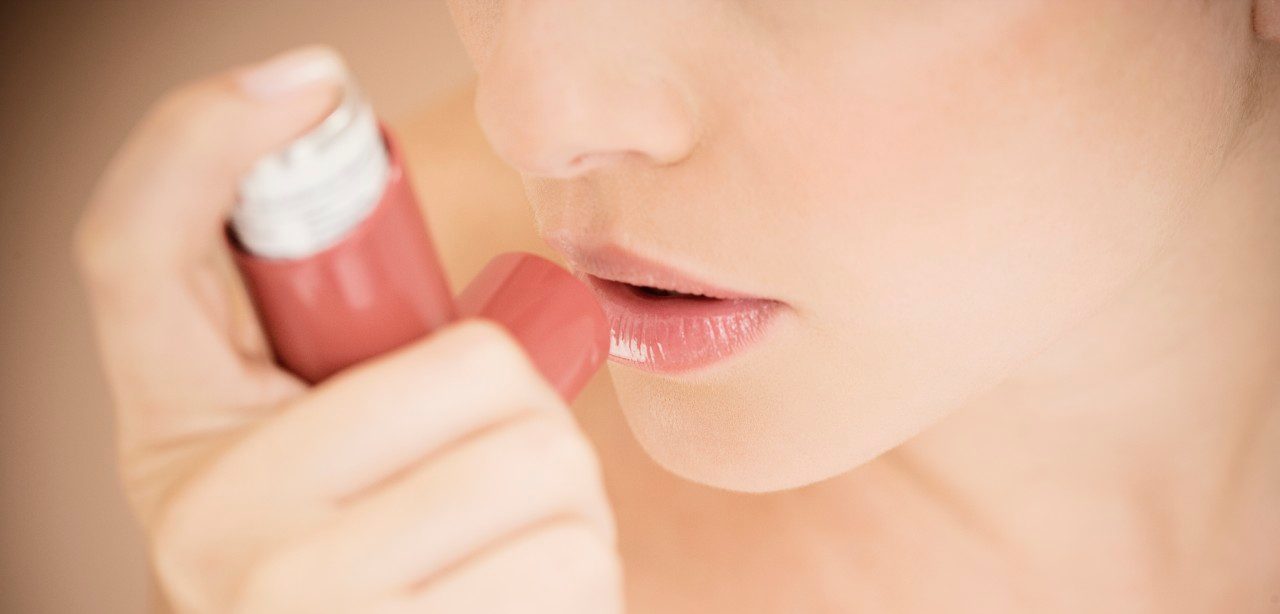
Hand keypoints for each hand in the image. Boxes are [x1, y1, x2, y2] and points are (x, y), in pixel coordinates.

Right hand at [74, 47, 620, 613]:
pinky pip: (575, 570)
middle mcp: (213, 529)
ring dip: (567, 497)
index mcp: (176, 440)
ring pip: (545, 472)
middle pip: (478, 374)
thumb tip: (316, 113)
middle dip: (529, 404)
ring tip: (509, 532)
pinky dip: (583, 574)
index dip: (201, 138)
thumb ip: (324, 343)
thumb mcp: (288, 450)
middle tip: (503, 446)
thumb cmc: (341, 556)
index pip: (138, 252)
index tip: (304, 80)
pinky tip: (518, 595)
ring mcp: (305, 607)